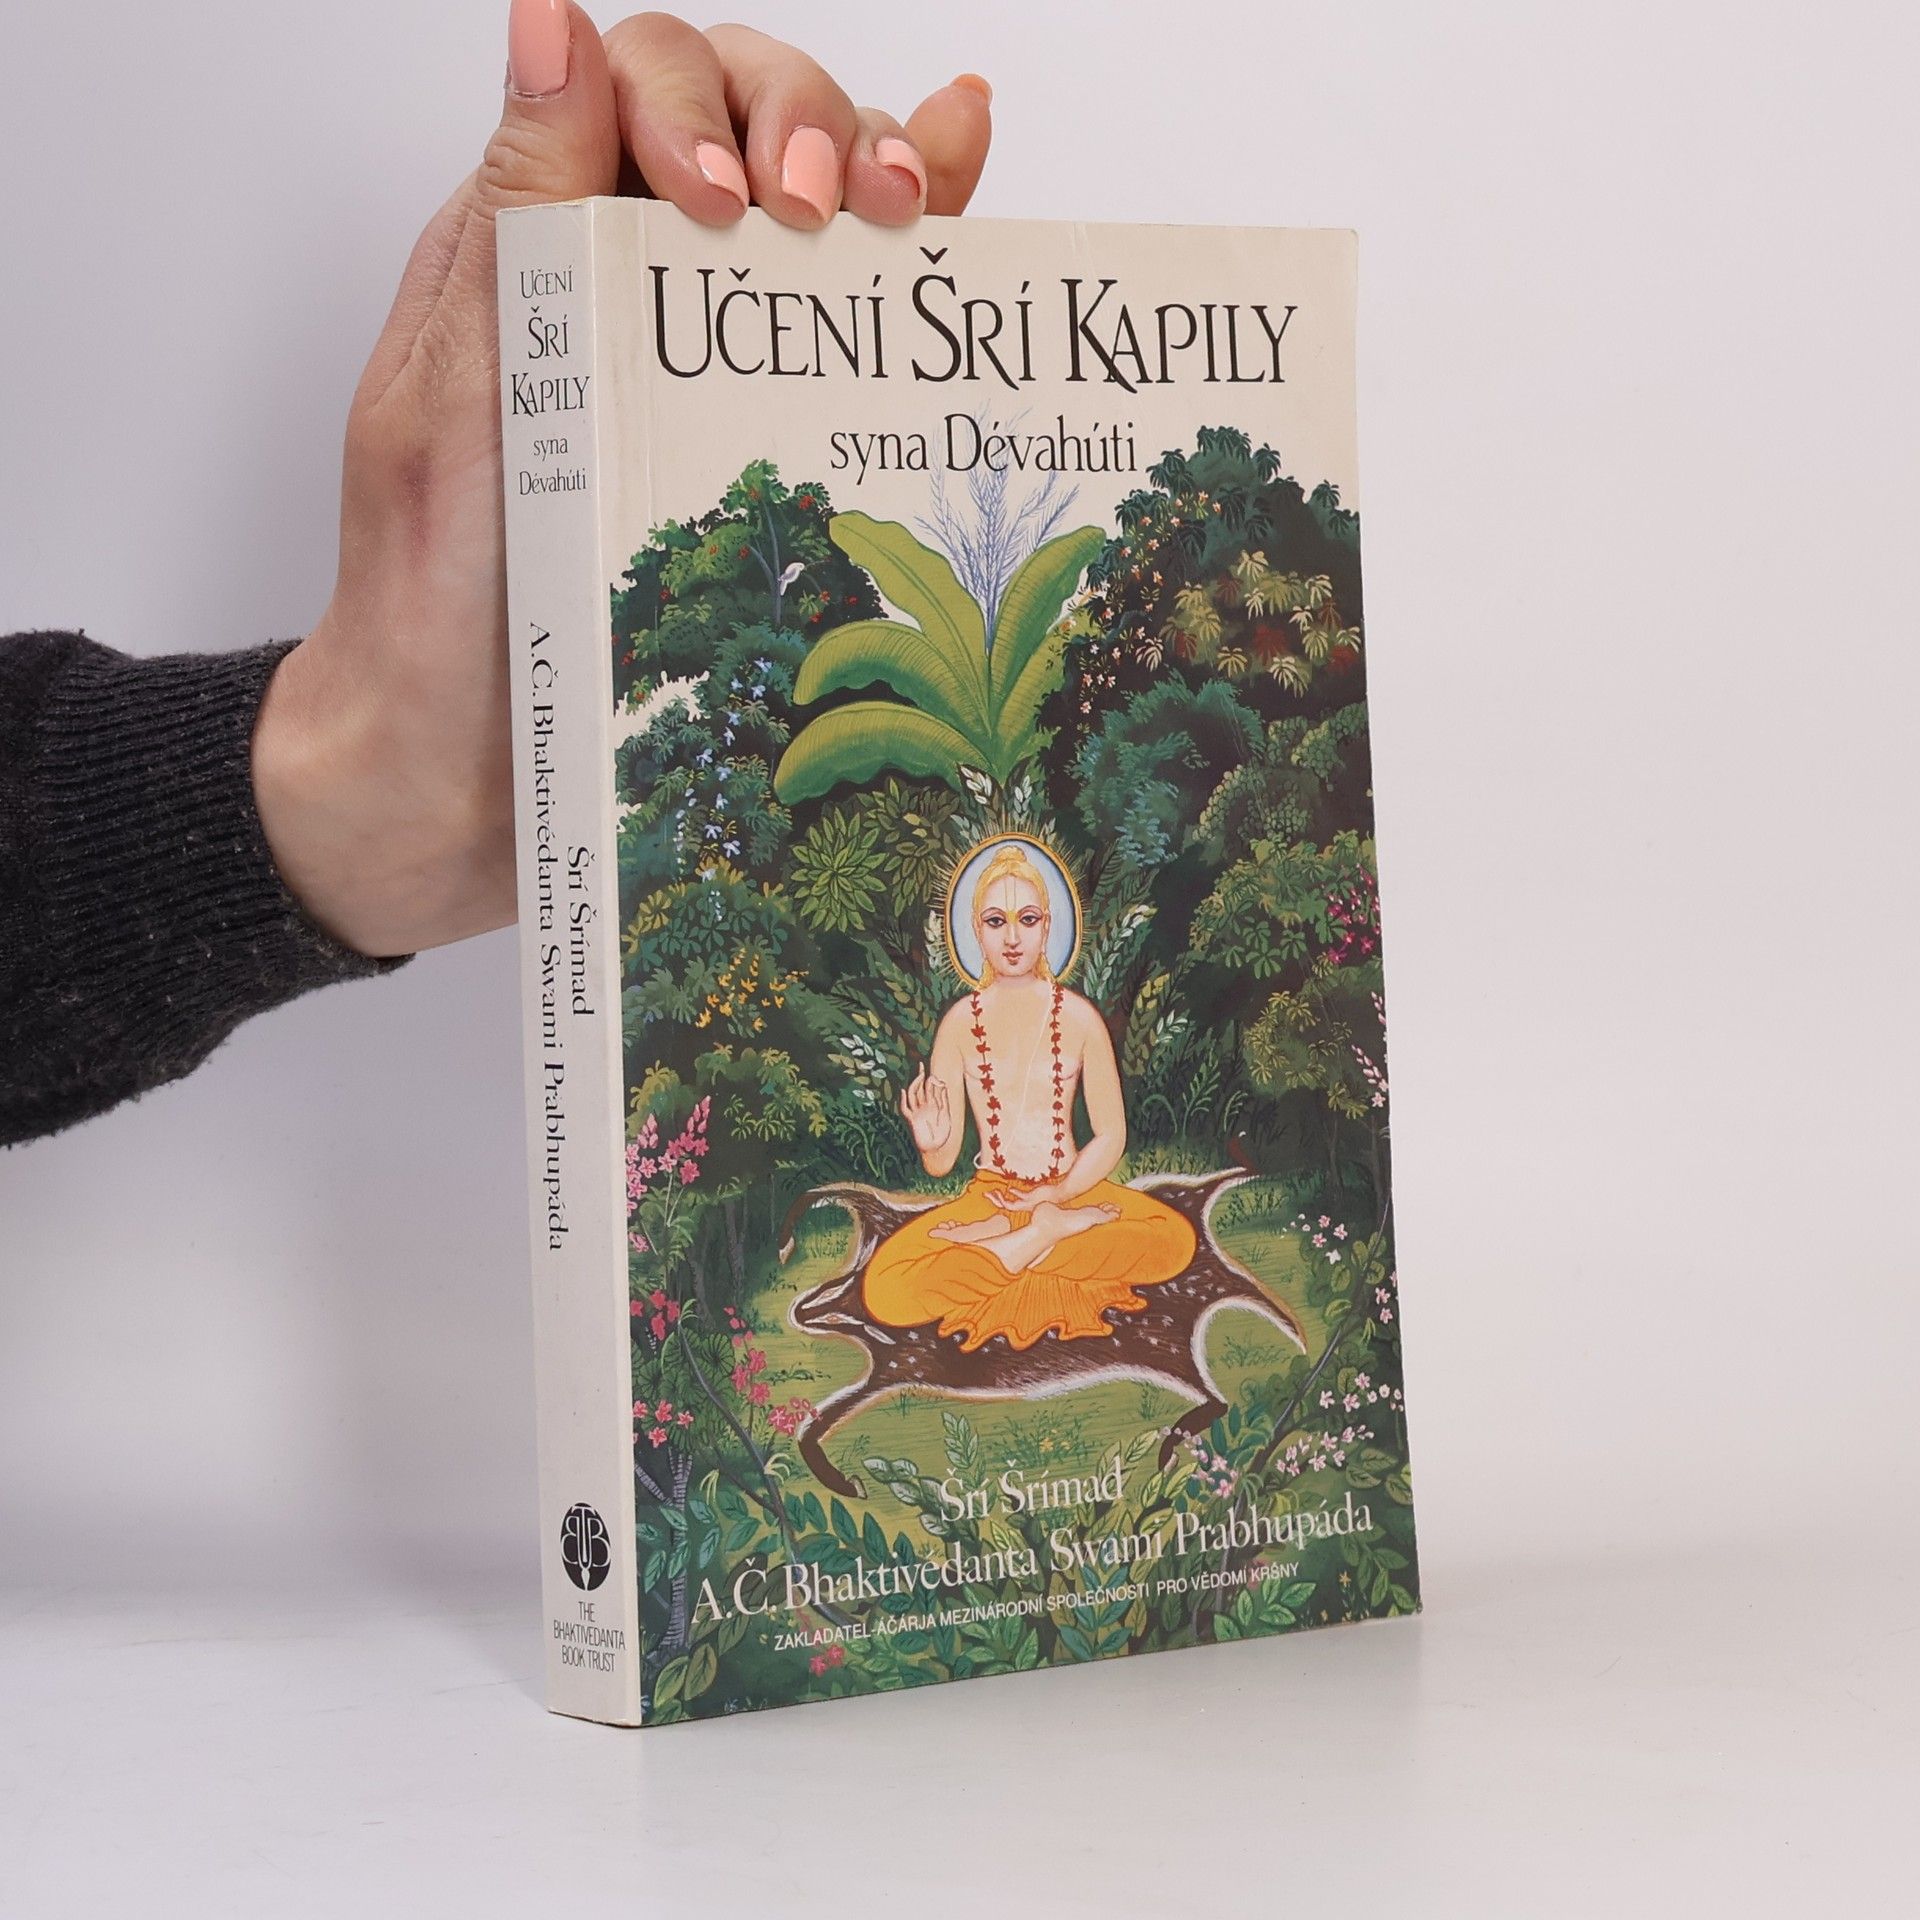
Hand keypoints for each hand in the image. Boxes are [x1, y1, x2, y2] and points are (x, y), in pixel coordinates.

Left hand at [253, 4, 992, 955]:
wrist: (455, 776)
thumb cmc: (431, 612)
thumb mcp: (448, 408)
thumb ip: (509, 229)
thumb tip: (553, 27)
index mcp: (533, 250)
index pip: (635, 83)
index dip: (697, 108)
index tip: (720, 212)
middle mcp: (627, 283)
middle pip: (746, 116)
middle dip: (805, 125)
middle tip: (826, 215)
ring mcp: (708, 359)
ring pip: (817, 198)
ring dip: (880, 167)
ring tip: (906, 211)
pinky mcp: (768, 442)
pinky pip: (853, 316)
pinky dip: (924, 232)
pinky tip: (961, 175)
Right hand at [899, 1068, 952, 1153]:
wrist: (935, 1149)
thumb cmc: (942, 1133)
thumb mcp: (945, 1114)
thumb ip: (943, 1100)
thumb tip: (942, 1084)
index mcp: (932, 1105)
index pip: (929, 1088)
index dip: (930, 1079)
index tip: (932, 1071)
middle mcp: (923, 1107)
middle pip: (919, 1088)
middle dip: (920, 1077)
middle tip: (921, 1065)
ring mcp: (916, 1112)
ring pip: (912, 1096)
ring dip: (915, 1085)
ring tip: (919, 1076)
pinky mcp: (912, 1120)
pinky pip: (905, 1109)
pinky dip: (903, 1101)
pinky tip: (903, 1091)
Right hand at [989, 1182, 1058, 1211]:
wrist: (1058, 1195)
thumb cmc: (1045, 1195)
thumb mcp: (1030, 1195)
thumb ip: (1019, 1194)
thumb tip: (1010, 1189)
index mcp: (1022, 1206)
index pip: (1006, 1205)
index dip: (997, 1201)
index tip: (991, 1195)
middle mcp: (1023, 1207)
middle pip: (1004, 1206)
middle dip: (994, 1200)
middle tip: (986, 1194)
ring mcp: (1026, 1204)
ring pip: (1009, 1205)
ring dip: (1000, 1199)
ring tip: (993, 1192)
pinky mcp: (1030, 1199)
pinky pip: (1019, 1199)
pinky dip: (1014, 1194)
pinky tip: (1009, 1189)